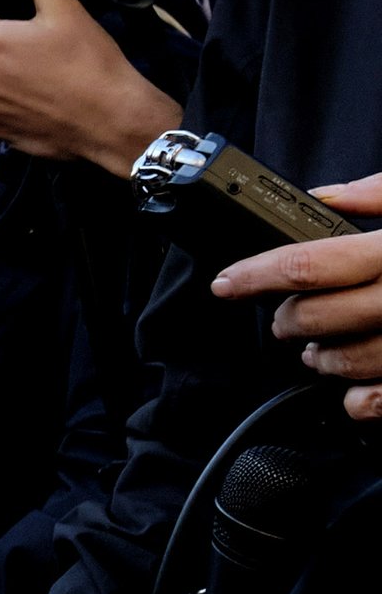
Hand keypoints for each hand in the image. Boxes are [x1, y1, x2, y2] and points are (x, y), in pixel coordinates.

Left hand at [213, 172, 381, 418]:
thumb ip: (380, 193)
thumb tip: (323, 197)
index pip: (309, 263)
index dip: (256, 275)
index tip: (226, 284)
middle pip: (325, 316)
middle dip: (288, 320)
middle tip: (279, 319)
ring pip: (356, 359)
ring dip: (323, 359)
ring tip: (313, 351)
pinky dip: (367, 401)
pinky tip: (353, 396)